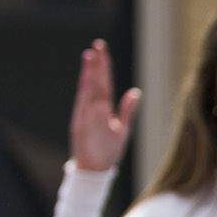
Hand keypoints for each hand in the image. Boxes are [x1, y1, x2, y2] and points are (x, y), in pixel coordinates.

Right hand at [69, 39, 140, 173]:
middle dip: (97, 64)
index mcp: (104, 109)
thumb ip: (127, 110)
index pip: (105, 83)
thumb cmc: (108, 151)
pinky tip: (86, 80)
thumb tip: (135, 92)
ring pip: (89, 91)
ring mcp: (86, 116)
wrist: (96, 170)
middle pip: (97, 82)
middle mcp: (94, 109)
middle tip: (98, 46)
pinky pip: (83, 108)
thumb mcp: (122, 128)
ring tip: (90, 56)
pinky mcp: (81, 125)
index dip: (105, 67)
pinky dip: (85, 94)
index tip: (103, 50)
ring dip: (89, 74)